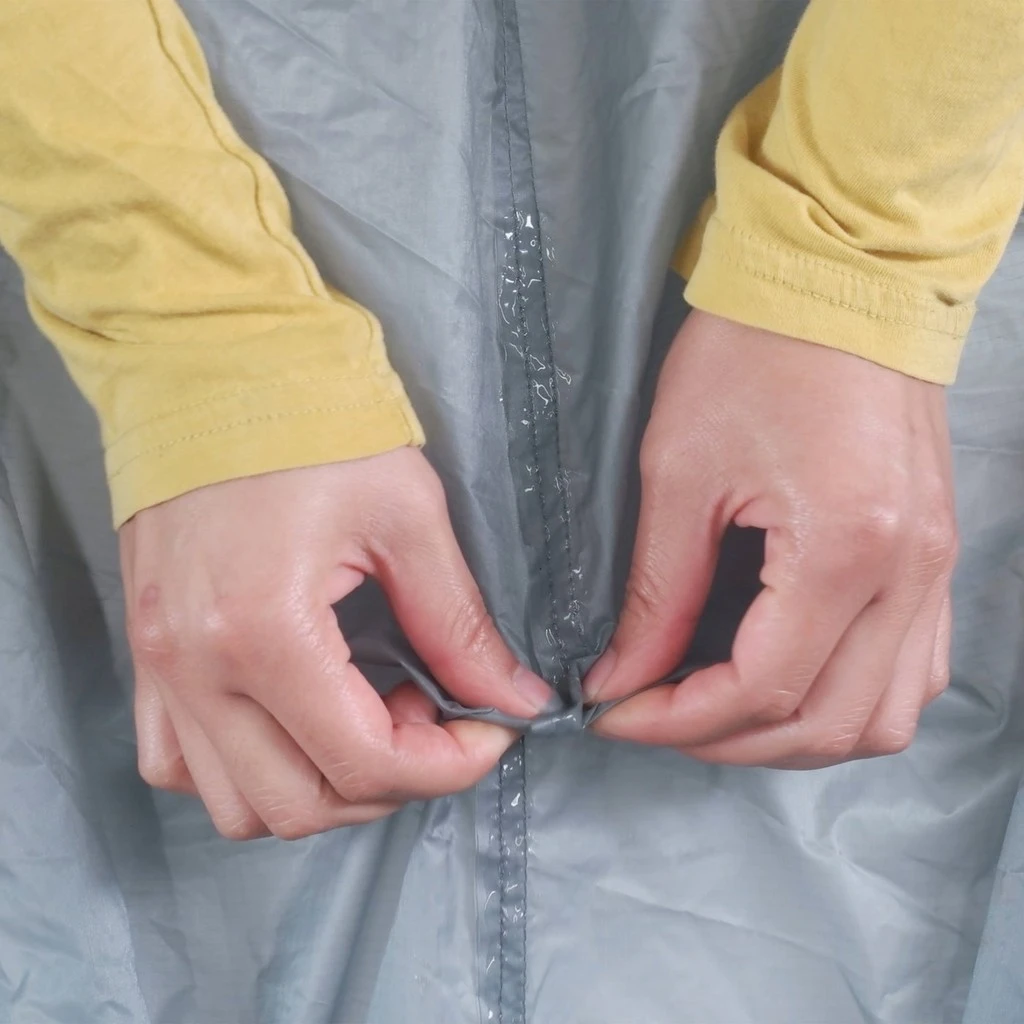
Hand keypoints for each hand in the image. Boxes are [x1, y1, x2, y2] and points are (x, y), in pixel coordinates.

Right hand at [122, 448, 551, 838]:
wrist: (213, 365)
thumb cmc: (312, 422)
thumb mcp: (406, 516)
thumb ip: (458, 623)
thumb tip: (510, 697)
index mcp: (263, 628)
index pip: (363, 762)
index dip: (446, 767)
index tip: (487, 731)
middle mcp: (194, 666)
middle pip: (300, 804)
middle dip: (390, 781)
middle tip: (431, 716)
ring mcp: (158, 666)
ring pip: (236, 804)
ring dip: (319, 785)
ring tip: (368, 715)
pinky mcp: (146, 653)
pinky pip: (178, 762)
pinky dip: (246, 771)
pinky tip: (297, 721)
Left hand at [584, 311, 955, 768]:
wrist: (836, 276)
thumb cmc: (751, 352)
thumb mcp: (679, 472)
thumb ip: (660, 592)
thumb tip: (626, 676)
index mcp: (847, 548)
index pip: (763, 690)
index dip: (677, 721)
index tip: (614, 713)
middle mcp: (911, 574)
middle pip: (828, 725)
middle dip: (728, 741)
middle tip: (654, 718)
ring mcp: (936, 568)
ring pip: (882, 716)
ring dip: (794, 734)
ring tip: (716, 713)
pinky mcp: (934, 554)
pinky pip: (912, 670)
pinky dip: (847, 697)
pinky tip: (788, 677)